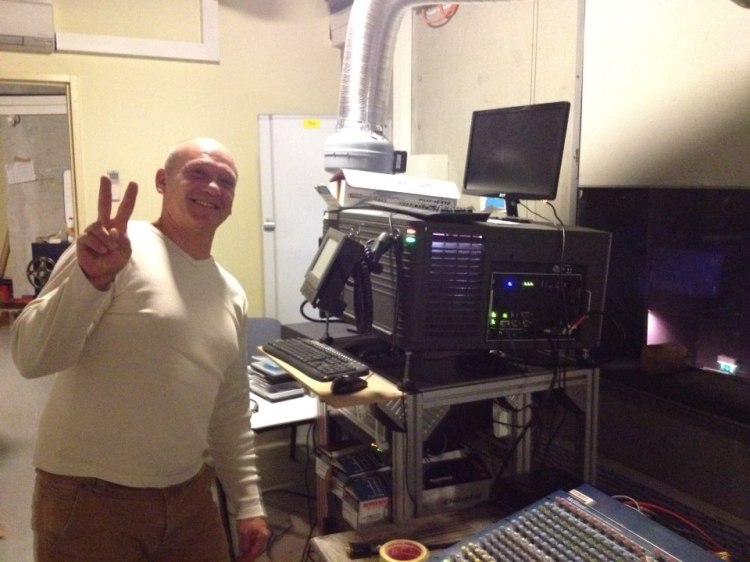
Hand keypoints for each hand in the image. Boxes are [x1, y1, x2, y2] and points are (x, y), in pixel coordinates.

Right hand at [76, 176, 137, 290]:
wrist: (102, 272)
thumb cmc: (114, 260)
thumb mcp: (125, 251)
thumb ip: (122, 240)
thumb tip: (112, 230)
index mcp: (118, 226)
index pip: (125, 209)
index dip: (129, 197)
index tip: (133, 184)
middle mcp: (104, 225)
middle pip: (103, 204)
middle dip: (104, 190)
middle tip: (105, 177)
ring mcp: (93, 230)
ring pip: (100, 228)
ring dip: (107, 242)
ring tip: (108, 250)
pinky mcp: (83, 238)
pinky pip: (91, 238)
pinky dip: (99, 246)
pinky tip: (100, 252)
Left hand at [235, 516, 270, 561]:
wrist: (248, 506)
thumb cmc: (246, 519)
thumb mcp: (243, 533)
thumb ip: (244, 544)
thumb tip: (244, 552)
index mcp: (263, 536)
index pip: (256, 551)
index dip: (249, 557)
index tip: (243, 560)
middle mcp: (265, 535)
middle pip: (257, 548)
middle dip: (250, 554)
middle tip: (242, 558)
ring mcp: (263, 532)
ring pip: (257, 544)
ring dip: (250, 549)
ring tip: (243, 554)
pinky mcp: (260, 529)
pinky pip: (256, 540)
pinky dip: (251, 544)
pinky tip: (246, 547)